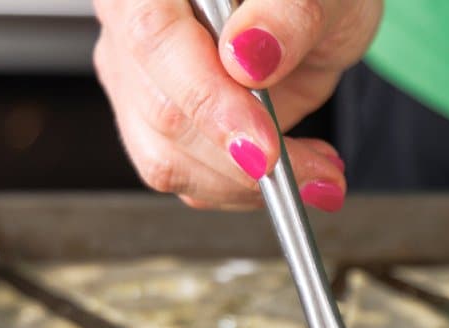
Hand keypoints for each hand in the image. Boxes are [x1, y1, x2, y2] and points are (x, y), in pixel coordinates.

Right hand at [92, 0, 382, 210]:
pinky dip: (246, 189)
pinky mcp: (157, 126)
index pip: (156, 38)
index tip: (265, 148)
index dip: (210, 100)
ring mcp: (138, 79)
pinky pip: (190, 179)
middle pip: (162, 112)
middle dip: (243, 160)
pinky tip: (295, 169)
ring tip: (317, 172)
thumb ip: (288, 14)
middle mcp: (132, 23)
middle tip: (315, 173)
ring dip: (250, 184)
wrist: (313, 17)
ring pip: (169, 161)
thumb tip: (247, 53)